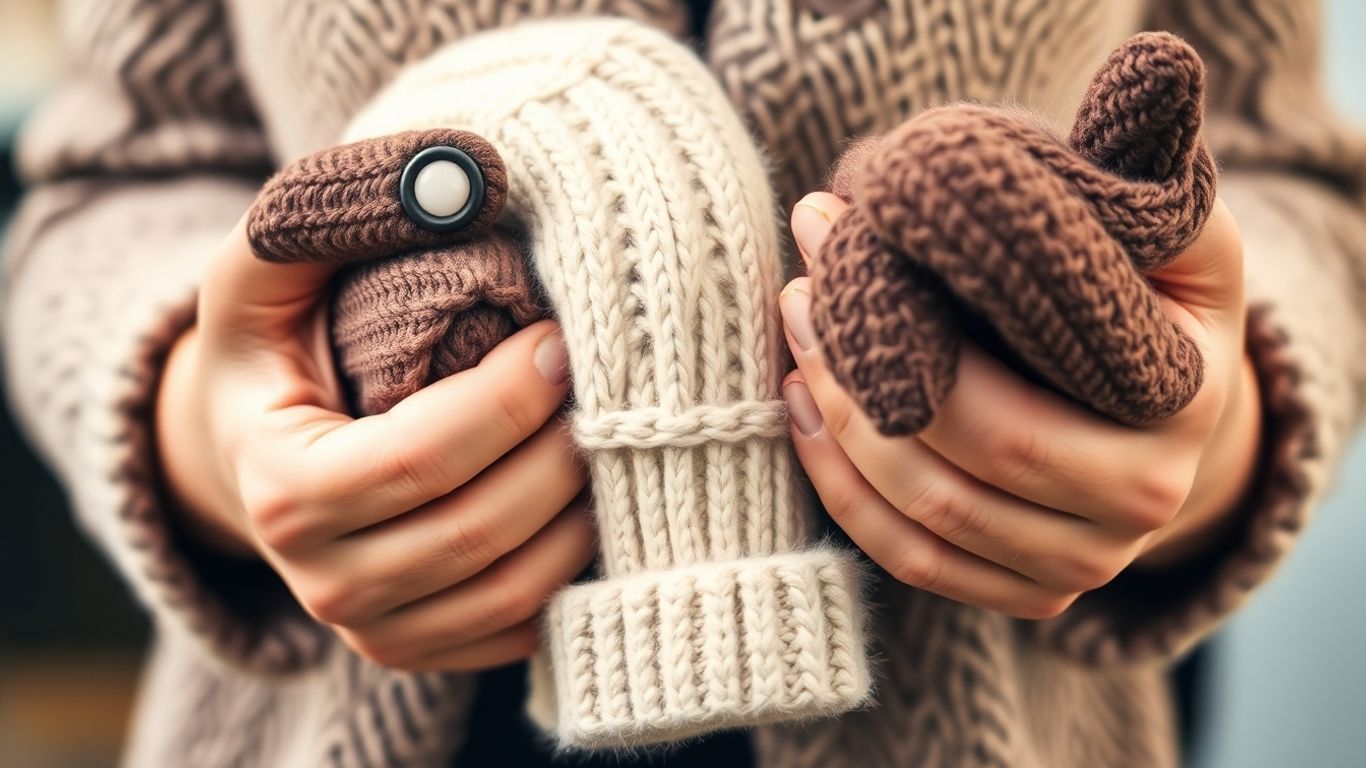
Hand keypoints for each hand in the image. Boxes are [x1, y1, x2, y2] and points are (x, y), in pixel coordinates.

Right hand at [155, 218, 592, 669]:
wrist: (256, 457)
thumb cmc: (274, 349)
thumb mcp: (267, 270)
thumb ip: (328, 214)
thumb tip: (453, 177)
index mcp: (283, 490)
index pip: (423, 456)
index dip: (509, 398)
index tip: (560, 340)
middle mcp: (324, 582)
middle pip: (480, 530)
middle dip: (560, 452)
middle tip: (604, 386)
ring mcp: (373, 631)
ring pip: (512, 589)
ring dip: (581, 513)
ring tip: (610, 437)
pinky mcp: (421, 651)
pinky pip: (521, 629)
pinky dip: (572, 572)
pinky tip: (591, 500)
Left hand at [779, 192, 1260, 619]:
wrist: (1177, 412)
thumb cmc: (1151, 301)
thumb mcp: (1179, 240)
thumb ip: (1139, 202)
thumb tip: (1032, 160)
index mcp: (1180, 407)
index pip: (1018, 400)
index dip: (908, 334)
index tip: (838, 237)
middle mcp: (1144, 501)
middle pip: (964, 462)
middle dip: (859, 374)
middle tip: (804, 286)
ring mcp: (1088, 563)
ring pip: (928, 513)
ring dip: (839, 426)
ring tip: (800, 331)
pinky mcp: (1037, 596)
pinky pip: (915, 559)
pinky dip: (844, 490)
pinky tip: (806, 408)